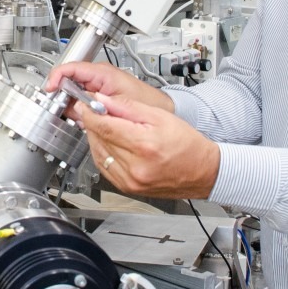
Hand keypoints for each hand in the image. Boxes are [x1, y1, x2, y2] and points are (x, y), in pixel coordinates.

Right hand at [47, 61, 174, 111]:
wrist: (158, 108)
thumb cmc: (145, 101)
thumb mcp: (117, 103)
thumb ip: (94, 103)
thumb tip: (74, 104)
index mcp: (101, 72)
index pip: (70, 67)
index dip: (56, 77)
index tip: (49, 89)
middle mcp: (97, 76)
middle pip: (68, 80)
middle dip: (62, 95)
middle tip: (62, 108)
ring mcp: (96, 85)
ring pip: (72, 91)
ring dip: (70, 104)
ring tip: (75, 115)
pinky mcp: (98, 95)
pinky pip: (80, 99)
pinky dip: (78, 109)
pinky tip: (83, 117)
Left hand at [70, 91, 219, 199]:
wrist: (202, 172)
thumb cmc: (187, 145)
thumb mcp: (160, 116)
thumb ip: (127, 107)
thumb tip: (102, 100)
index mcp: (144, 145)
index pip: (104, 126)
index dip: (90, 112)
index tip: (85, 104)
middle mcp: (135, 167)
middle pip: (99, 139)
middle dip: (93, 122)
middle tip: (95, 111)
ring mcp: (130, 181)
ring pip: (97, 153)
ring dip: (96, 138)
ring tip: (105, 126)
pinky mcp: (127, 188)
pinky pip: (103, 167)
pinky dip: (101, 153)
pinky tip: (109, 144)